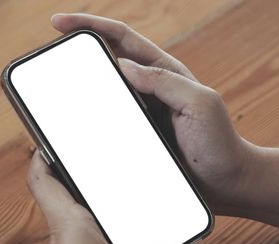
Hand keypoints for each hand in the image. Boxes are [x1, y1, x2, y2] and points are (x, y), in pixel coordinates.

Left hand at [26, 151, 198, 243]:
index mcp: (68, 223)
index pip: (41, 176)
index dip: (44, 152)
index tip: (54, 136)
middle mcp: (67, 237)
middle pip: (67, 195)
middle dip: (84, 177)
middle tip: (105, 161)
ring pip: (85, 222)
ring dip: (102, 209)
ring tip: (130, 198)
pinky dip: (117, 241)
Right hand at [51, 13, 258, 209]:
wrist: (229, 184)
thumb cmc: (220, 144)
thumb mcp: (200, 104)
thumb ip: (165, 82)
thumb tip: (124, 65)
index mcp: (165, 73)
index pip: (122, 38)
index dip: (91, 25)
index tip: (59, 24)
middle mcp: (149, 89)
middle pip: (106, 60)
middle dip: (77, 50)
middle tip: (50, 54)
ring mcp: (140, 114)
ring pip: (102, 93)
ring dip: (79, 87)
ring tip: (53, 90)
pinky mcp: (135, 139)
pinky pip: (105, 123)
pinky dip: (87, 119)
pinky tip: (72, 127)